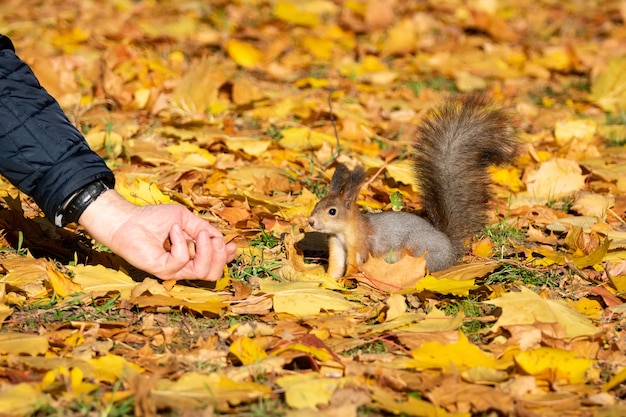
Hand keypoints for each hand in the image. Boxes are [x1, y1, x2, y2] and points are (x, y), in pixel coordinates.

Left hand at [78, 190, 236, 280]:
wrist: (128, 220)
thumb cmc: (153, 218)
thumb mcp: (185, 219)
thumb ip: (203, 229)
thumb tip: (220, 238)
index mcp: (191, 256)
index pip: (215, 265)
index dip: (226, 257)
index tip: (232, 245)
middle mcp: (184, 266)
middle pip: (214, 273)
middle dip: (219, 254)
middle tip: (212, 238)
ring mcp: (174, 270)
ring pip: (203, 271)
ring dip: (205, 249)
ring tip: (198, 234)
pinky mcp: (163, 270)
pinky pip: (182, 260)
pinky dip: (181, 242)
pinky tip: (172, 231)